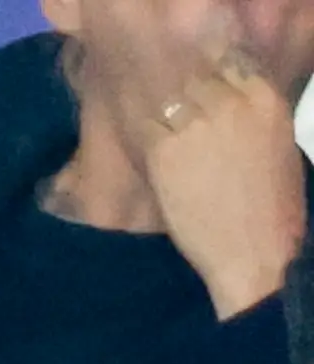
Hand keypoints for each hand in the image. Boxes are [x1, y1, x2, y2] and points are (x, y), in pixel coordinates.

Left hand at [145, 54, 308, 317]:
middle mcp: (231, 102)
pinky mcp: (164, 149)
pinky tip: (139, 144)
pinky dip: (139, 129)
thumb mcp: (274, 146)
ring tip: (154, 129)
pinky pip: (144, 125)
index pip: (228, 63)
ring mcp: (196, 123)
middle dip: (179, 92)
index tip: (194, 89)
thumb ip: (248, 119)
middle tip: (168, 112)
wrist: (254, 251)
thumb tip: (222, 109)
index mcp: (265, 99)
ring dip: (158, 109)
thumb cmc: (271, 209)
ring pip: (165, 96)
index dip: (207, 74)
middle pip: (193, 75)